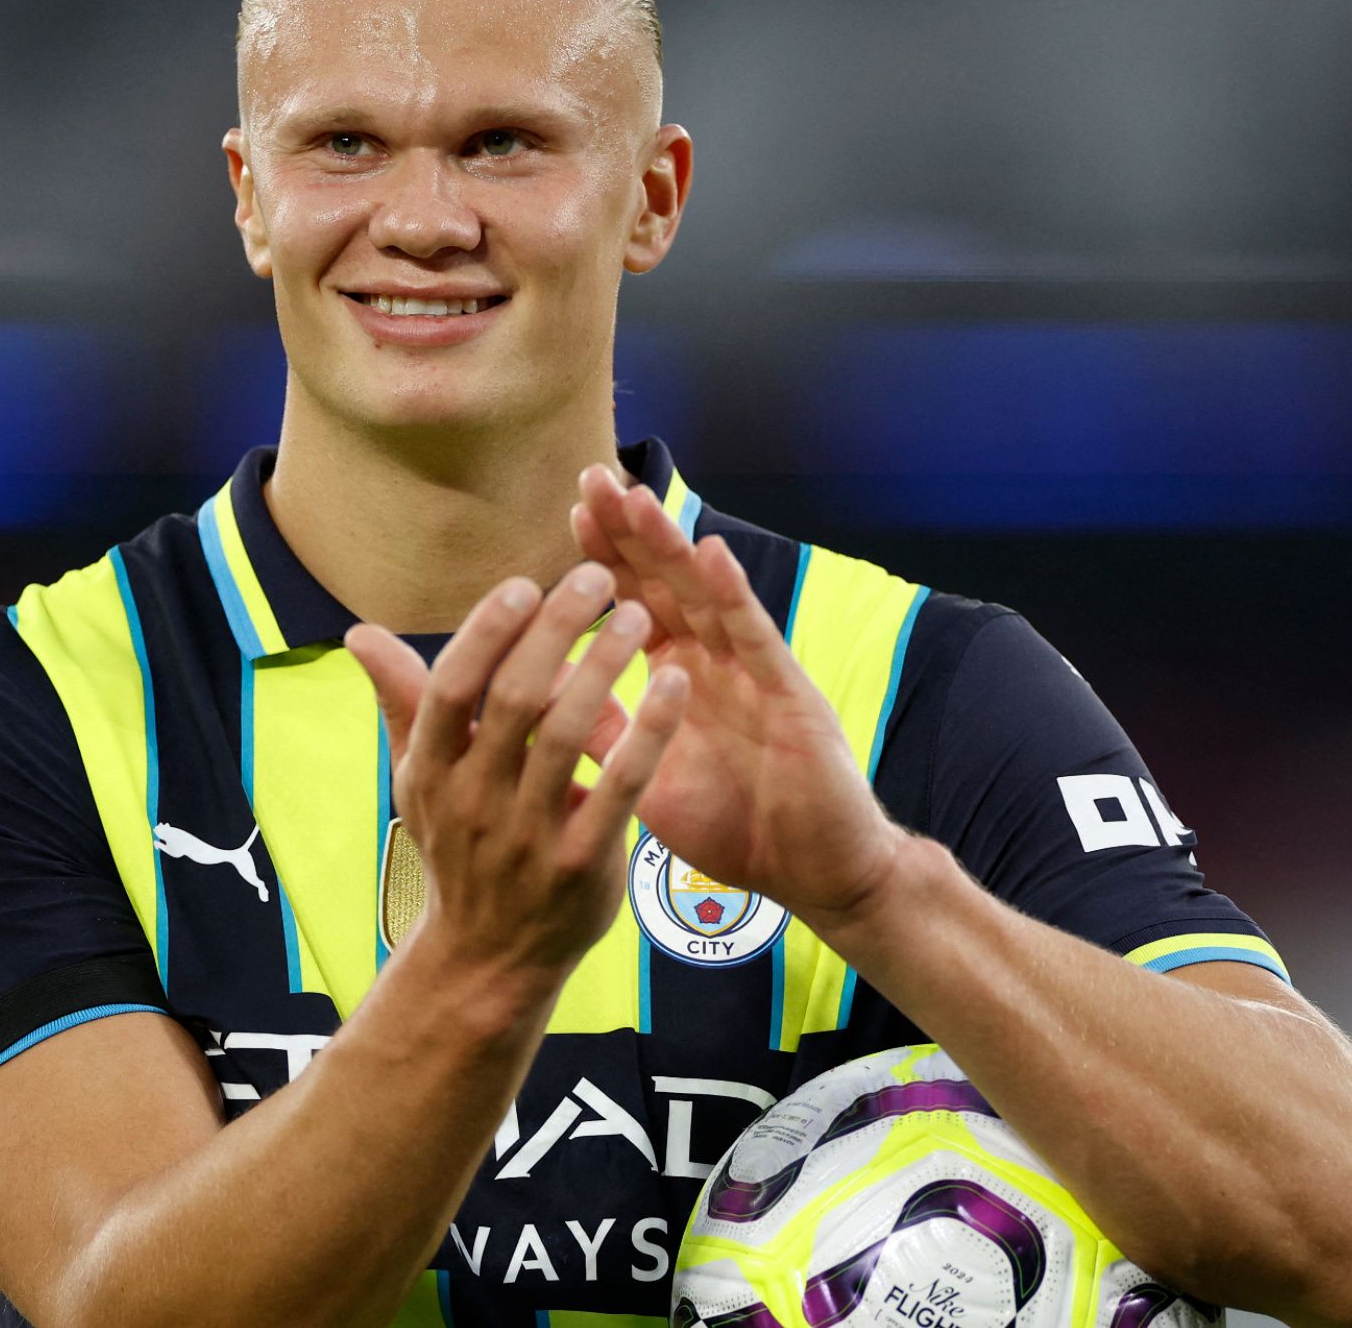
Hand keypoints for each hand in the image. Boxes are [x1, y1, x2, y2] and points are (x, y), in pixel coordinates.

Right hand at [347, 563, 687, 981]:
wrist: (488, 958)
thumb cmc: (460, 847)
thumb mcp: (421, 781)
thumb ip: (404, 702)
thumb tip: (357, 635)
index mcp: (432, 772)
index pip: (453, 688)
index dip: (487, 632)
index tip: (526, 584)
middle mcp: (473, 801)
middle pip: (513, 700)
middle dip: (556, 631)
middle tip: (599, 578)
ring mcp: (527, 837)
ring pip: (568, 735)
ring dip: (605, 667)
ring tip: (638, 615)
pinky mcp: (582, 866)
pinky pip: (620, 788)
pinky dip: (648, 732)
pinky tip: (673, 684)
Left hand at [570, 466, 904, 927]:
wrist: (810, 874)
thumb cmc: (735, 827)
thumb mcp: (644, 776)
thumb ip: (602, 729)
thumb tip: (541, 687)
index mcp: (682, 678)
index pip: (638, 604)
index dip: (606, 560)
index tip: (571, 513)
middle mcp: (716, 662)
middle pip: (667, 584)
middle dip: (631, 531)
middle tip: (594, 477)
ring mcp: (753, 672)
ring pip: (705, 597)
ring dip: (671, 546)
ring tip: (637, 499)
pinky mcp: (788, 694)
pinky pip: (755, 638)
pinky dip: (732, 595)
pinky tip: (709, 553)